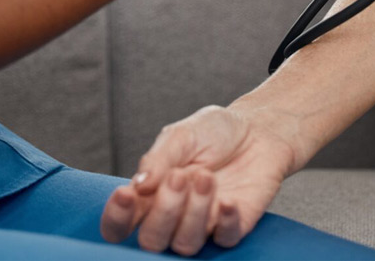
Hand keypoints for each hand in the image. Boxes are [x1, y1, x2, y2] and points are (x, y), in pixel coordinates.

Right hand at [100, 104, 299, 254]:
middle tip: (179, 176)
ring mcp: (202, 224)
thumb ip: (157, 159)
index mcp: (150, 194)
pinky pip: (224, 239)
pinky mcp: (233, 226)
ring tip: (207, 177)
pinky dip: (225, 221)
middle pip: (151, 240)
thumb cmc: (214, 132)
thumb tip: (137, 186)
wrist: (258, 129)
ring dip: (194, 212)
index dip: (116, 218)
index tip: (126, 194)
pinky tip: (229, 199)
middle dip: (163, 211)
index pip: (120, 223)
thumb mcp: (181, 135)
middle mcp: (172, 215)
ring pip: (185, 244)